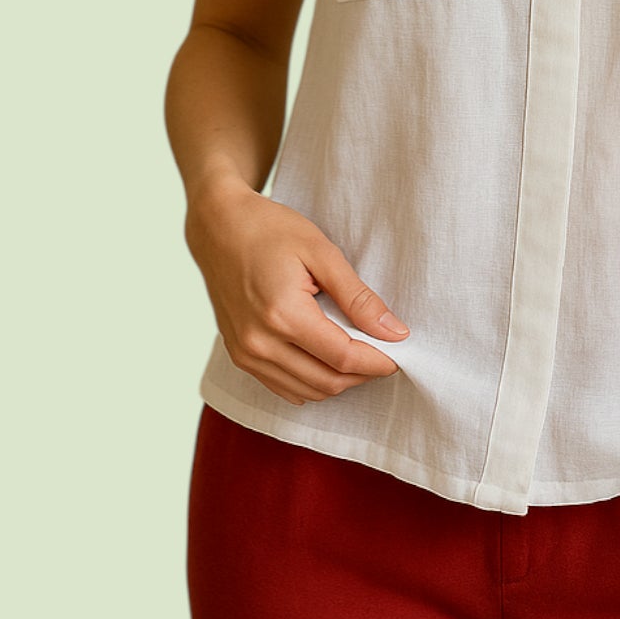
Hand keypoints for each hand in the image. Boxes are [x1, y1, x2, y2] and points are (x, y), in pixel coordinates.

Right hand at [184, 176, 410, 406]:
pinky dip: (311, 382)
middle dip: (363, 374)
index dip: (378, 361)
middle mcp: (259, 343)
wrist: (218, 226)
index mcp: (282, 315)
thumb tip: (394, 331)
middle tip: (384, 352)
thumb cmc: (270, 230)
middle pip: (326, 382)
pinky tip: (327, 359)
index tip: (401, 352)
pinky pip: (283, 387)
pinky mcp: (238, 355)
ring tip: (360, 354)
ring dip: (339, 381)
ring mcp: (245, 354)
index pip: (342, 358)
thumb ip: (358, 297)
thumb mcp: (322, 252)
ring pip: (306, 392)